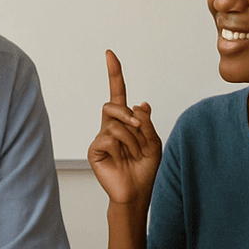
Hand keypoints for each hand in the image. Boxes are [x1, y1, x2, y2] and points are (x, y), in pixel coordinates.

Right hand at [87, 50, 161, 208]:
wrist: (137, 193)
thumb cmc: (145, 169)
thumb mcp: (153, 143)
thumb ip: (146, 123)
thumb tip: (140, 104)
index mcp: (124, 122)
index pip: (118, 93)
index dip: (114, 74)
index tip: (110, 54)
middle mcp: (110, 126)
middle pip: (113, 104)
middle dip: (128, 114)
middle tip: (139, 128)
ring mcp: (101, 138)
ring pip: (115, 122)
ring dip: (132, 137)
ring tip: (135, 152)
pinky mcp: (95, 150)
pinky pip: (108, 136)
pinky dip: (122, 145)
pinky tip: (123, 158)